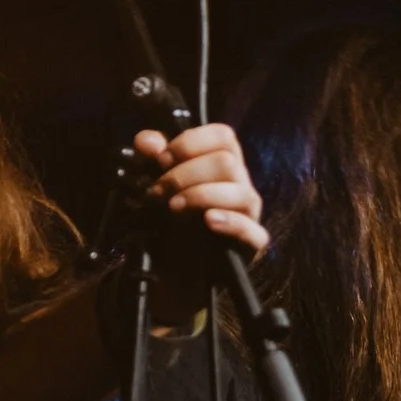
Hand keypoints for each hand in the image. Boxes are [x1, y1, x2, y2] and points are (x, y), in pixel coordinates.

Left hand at [131, 124, 267, 257]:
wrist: (174, 265)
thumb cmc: (170, 216)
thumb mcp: (157, 184)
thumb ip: (153, 159)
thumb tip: (146, 142)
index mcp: (223, 162)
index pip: (223, 136)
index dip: (191, 142)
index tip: (162, 159)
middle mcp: (240, 183)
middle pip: (227, 162)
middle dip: (185, 174)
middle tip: (158, 191)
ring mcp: (249, 213)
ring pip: (241, 192)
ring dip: (200, 196)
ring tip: (173, 208)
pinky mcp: (252, 243)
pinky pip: (254, 231)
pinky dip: (230, 222)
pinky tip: (208, 220)